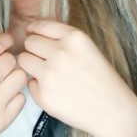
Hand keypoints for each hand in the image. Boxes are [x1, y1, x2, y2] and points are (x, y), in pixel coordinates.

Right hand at [0, 33, 25, 136]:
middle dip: (6, 61)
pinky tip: (1, 99)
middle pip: (10, 60)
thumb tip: (1, 42)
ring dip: (13, 78)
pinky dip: (14, 97)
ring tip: (2, 83)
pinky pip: (21, 98)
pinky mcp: (1, 120)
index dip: (5, 40)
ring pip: (20, 77)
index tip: (8, 41)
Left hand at [18, 20, 136, 136]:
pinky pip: (29, 83)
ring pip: (23, 60)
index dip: (34, 30)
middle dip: (33, 49)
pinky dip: (38, 87)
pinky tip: (56, 91)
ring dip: (31, 65)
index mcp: (74, 37)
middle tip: (44, 59)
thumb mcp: (87, 48)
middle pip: (29, 42)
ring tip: (48, 74)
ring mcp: (50, 74)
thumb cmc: (100, 78)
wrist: (113, 110)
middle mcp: (60, 52)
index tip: (33, 35)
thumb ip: (63, 39)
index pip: (40, 26)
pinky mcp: (44, 95)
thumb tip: (32, 32)